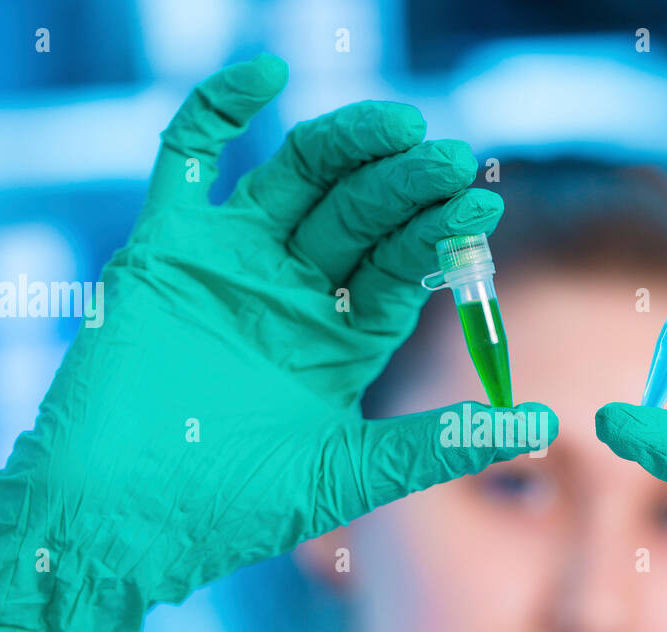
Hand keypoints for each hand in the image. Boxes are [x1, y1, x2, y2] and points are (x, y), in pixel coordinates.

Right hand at [0, 55, 554, 631]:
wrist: (120, 520)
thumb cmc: (232, 509)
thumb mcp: (351, 474)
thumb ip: (441, 444)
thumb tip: (545, 421)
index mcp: (340, 339)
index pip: (400, 266)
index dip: (438, 233)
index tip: (482, 200)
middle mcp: (294, 291)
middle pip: (360, 214)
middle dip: (405, 186)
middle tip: (450, 158)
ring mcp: (231, 263)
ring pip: (296, 179)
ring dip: (346, 145)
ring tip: (398, 126)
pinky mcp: (164, 248)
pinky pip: (187, 161)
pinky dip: (216, 111)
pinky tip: (264, 76)